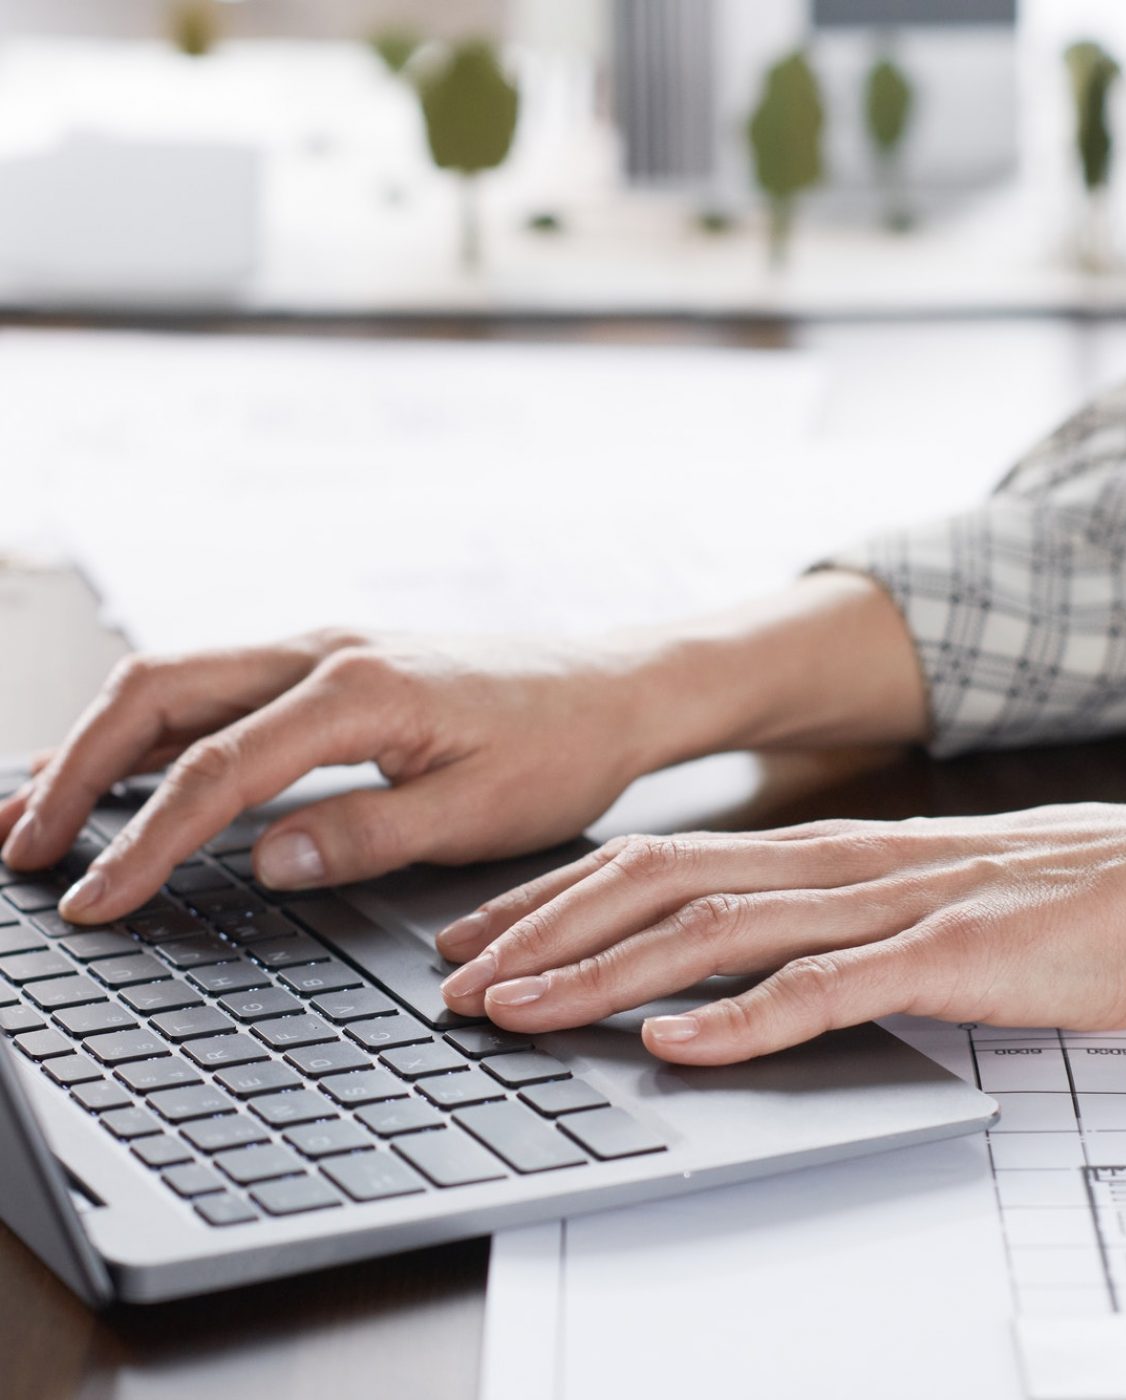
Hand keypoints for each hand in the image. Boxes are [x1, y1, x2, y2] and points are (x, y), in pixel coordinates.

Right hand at [0, 571, 923, 925]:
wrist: (615, 687)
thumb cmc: (564, 745)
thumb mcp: (481, 810)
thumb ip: (370, 833)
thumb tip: (266, 858)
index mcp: (358, 688)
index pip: (217, 769)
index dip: (144, 842)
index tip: (92, 902)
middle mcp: (323, 651)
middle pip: (159, 694)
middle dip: (75, 768)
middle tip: (18, 846)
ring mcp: (321, 649)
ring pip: (175, 681)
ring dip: (96, 740)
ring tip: (28, 803)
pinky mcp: (331, 666)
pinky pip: (216, 689)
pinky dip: (152, 730)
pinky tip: (119, 766)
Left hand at [438, 802, 1125, 1063]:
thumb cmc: (1035, 898)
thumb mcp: (895, 899)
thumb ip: (808, 920)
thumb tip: (705, 969)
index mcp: (813, 851)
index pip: (650, 861)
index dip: (551, 898)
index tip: (478, 937)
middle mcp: (832, 863)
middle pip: (655, 883)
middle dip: (544, 932)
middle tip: (459, 982)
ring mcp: (888, 901)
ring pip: (717, 930)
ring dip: (608, 975)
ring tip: (524, 1011)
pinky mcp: (950, 949)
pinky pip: (828, 985)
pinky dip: (744, 1018)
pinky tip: (677, 1048)